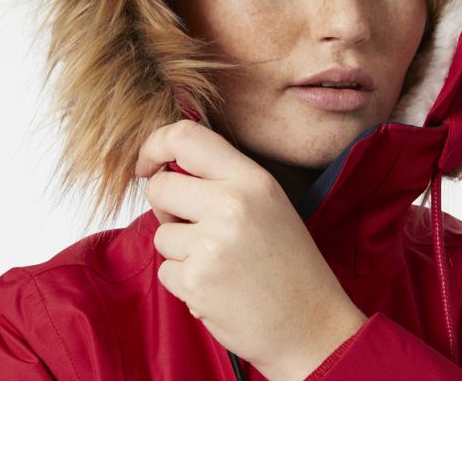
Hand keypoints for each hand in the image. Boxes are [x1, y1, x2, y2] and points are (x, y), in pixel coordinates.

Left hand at [135, 119, 367, 379]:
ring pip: (160, 234)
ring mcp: (211, 243)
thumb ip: (223, 180)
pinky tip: (218, 288)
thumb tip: (167, 166)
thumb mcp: (269, 204)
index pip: (186, 136)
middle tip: (195, 228)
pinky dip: (184, 282)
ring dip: (180, 252)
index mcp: (252, 179)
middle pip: (160, 187)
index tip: (148, 165)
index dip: (155, 146)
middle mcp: (231, 204)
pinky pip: (166, 271)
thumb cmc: (290, 266)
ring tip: (221, 265)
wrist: (312, 326)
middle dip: (165, 208)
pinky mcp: (196, 281)